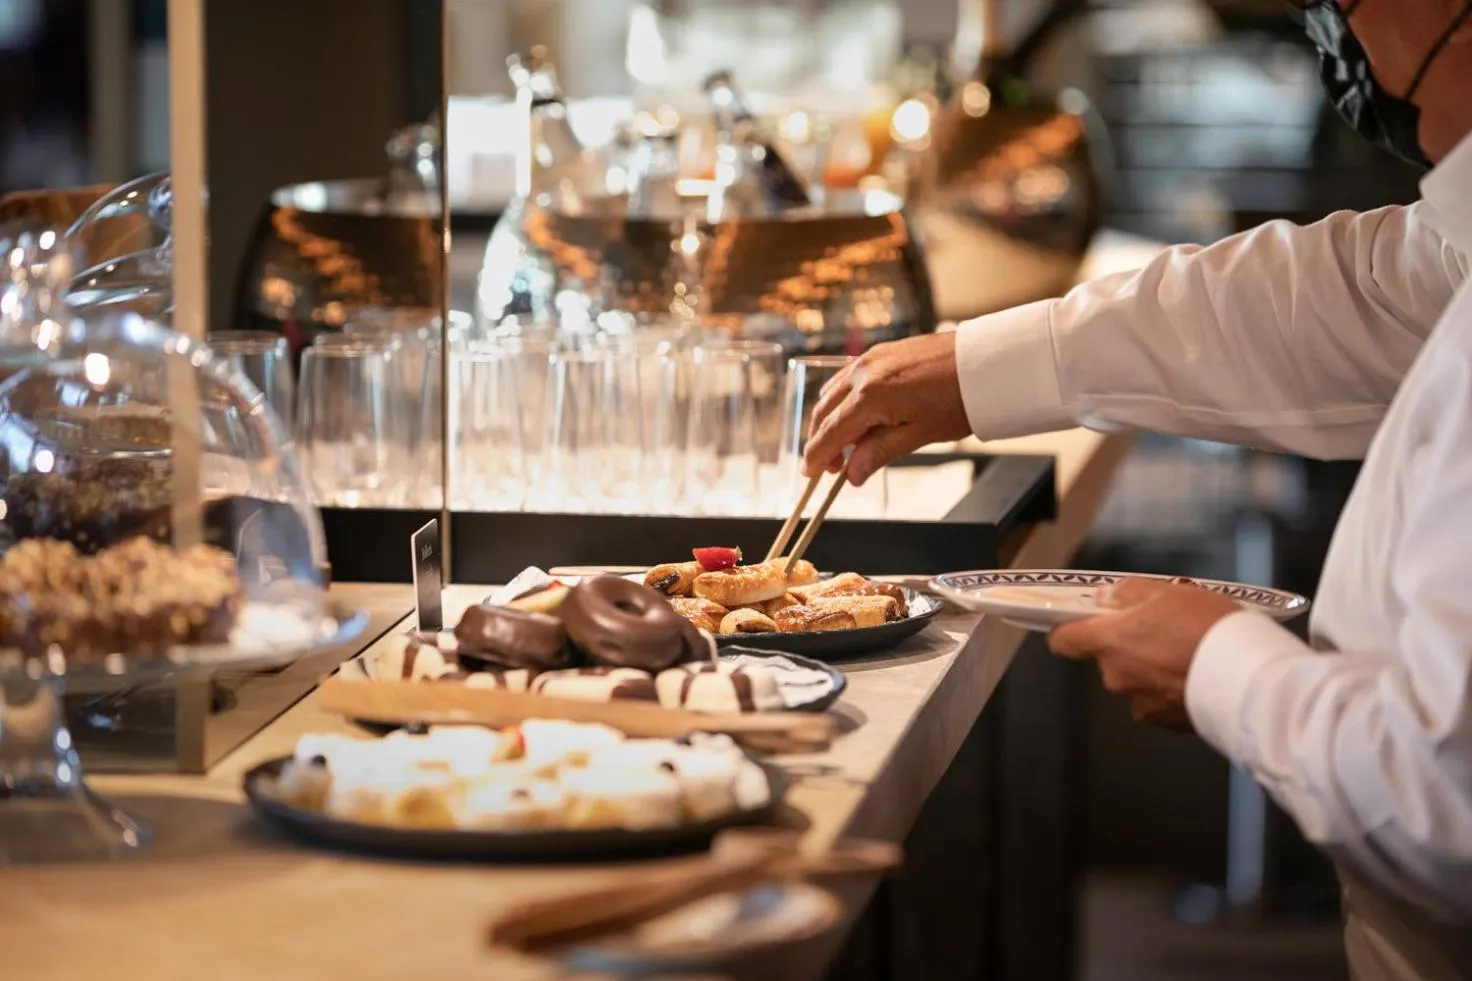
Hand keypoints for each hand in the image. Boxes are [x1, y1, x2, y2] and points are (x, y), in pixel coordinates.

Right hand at [800, 333, 970, 486]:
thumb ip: (879, 452)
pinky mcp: (882, 352)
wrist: (986, 362)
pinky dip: (845, 401)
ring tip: (849, 446)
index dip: (817, 456)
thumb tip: (853, 474)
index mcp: (870, 396)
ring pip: (833, 393)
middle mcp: (863, 373)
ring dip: (832, 420)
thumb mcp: (919, 434)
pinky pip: (849, 378)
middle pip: (825, 411)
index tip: (810, 474)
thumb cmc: (959, 398)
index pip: (831, 432)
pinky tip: (861, 418)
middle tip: (832, 468)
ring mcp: (871, 358)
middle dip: (822, 441)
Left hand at [1048, 578, 1240, 729]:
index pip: (1063, 640)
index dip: (1069, 629)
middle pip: (1109, 658)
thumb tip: (1105, 599)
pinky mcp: (1166, 723)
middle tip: (1165, 629)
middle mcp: (1116, 677)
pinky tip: (1199, 675)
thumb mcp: (1166, 592)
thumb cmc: (1207, 628)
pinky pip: (1161, 700)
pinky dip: (1173, 688)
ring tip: (1190, 652)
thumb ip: (1126, 593)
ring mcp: (1141, 704)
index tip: (1082, 621)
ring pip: (1137, 679)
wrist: (1249, 678)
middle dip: (1131, 645)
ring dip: (1154, 668)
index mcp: (1109, 642)